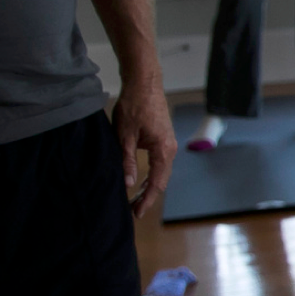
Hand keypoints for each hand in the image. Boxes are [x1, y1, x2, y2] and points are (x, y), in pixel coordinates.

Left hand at [113, 77, 178, 219]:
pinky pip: (159, 162)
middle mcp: (170, 149)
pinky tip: (140, 177)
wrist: (144, 82)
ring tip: (135, 197)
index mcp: (163, 150)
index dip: (146, 200)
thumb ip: (127, 161)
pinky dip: (150, 173)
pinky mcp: (163, 137)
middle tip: (133, 209)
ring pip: (160, 171)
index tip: (137, 213)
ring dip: (148, 184)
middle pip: (161, 180)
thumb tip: (127, 183)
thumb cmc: (134, 106)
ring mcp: (168, 143)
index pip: (156, 183)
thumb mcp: (124, 136)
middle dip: (147, 196)